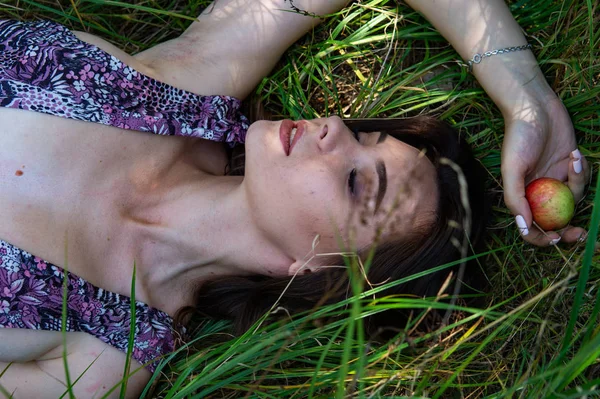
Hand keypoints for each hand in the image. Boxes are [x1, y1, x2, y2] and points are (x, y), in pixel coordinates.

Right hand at [501, 91, 589, 245]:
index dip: (542, 238)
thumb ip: (515, 198)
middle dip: (568, 229)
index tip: (555, 237)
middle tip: (579, 233)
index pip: (530, 228)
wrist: (534, 108)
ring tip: (574, 160)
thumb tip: (524, 227)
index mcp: (522, 196)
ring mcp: (555, 180)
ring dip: (580, 183)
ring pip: (574, 199)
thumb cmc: (518, 137)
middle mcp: (539, 192)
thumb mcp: (512, 169)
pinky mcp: (570, 166)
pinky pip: (582, 179)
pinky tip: (575, 154)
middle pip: (555, 221)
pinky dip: (583, 170)